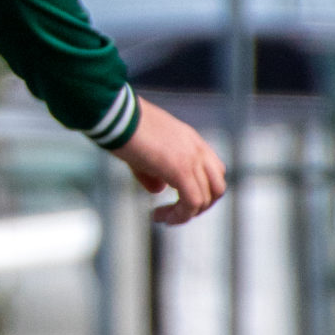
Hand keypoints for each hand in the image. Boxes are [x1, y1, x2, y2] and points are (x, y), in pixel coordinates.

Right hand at [114, 95, 225, 223]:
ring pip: (206, 198)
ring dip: (185, 214)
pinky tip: (158, 217)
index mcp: (190, 140)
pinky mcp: (180, 169)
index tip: (175, 201)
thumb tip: (158, 190)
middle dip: (199, 207)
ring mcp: (191, 158)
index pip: (213, 171)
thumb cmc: (122, 128)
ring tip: (163, 218)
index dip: (200, 192)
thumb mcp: (142, 152)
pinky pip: (191, 202)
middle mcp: (197, 148)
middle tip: (174, 214)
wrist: (117, 116)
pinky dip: (179, 216)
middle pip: (217, 187)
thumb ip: (153, 172)